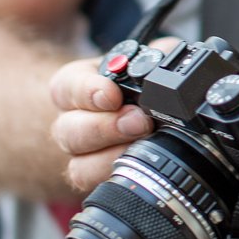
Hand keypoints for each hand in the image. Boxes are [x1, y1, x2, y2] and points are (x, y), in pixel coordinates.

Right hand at [47, 51, 155, 192]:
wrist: (123, 113)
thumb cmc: (131, 84)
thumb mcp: (144, 60)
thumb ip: (158, 53)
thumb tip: (171, 56)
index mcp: (75, 87)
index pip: (68, 87)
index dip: (88, 92)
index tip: (111, 94)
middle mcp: (71, 121)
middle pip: (69, 131)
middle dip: (107, 128)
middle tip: (139, 122)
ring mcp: (80, 154)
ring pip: (77, 163)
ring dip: (111, 157)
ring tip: (142, 146)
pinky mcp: (92, 177)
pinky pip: (91, 185)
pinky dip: (113, 177)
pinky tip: (137, 168)